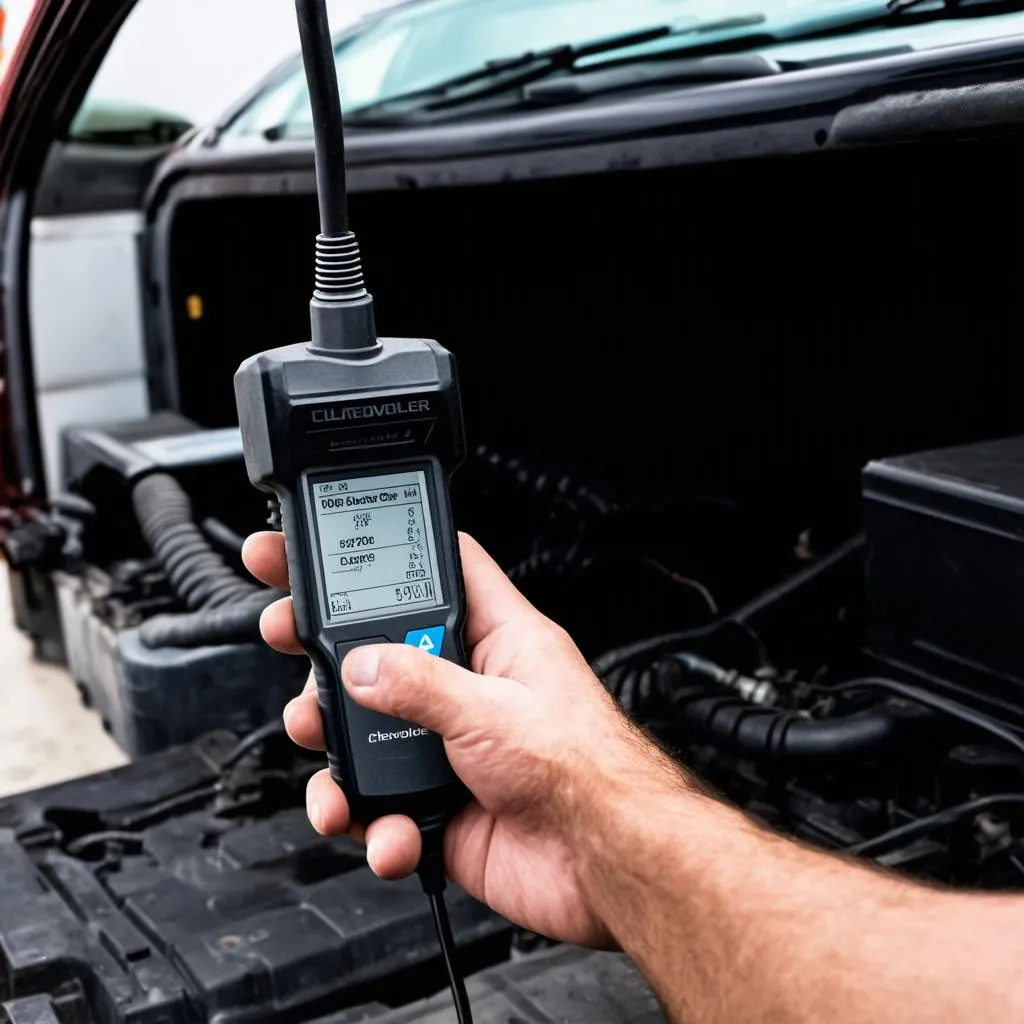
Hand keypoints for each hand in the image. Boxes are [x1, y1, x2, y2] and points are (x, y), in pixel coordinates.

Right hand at [242, 531, 655, 947]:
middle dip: (330, 652)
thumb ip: (420, 684)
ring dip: (336, 749)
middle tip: (286, 634)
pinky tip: (386, 831)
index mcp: (497, 642)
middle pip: (383, 653)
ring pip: (367, 735)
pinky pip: (380, 808)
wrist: (606, 864)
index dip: (391, 556)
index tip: (336, 547)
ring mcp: (449, 750)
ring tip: (320, 744)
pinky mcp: (438, 807)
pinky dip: (371, 824)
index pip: (441, 576)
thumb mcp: (493, 710)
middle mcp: (469, 690)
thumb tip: (361, 663)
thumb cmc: (585, 770)